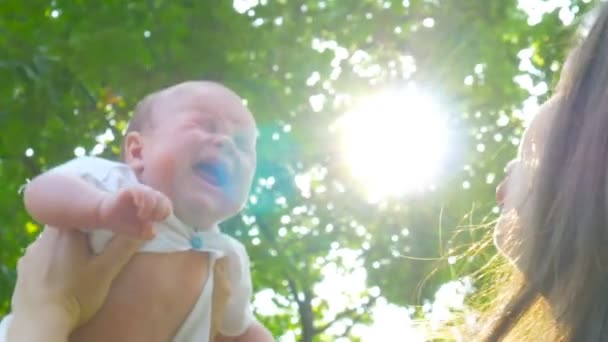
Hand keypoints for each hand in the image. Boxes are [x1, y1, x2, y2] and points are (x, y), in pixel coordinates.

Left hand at [9, 228, 143, 339]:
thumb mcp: (107, 270)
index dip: (102, 220)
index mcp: (66, 228)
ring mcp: (31, 252)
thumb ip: (125, 245)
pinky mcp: (25, 268)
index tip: (113, 229)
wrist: (40, 323)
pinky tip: (64, 276)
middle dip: (87, 236)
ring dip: (70, 249)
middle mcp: (44, 236)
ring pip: (57, 242)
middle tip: (101, 250)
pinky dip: (55, 261)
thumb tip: (146, 228)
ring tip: (83, 265)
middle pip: (73, 227)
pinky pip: (44, 256)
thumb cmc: (76, 294)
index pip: (88, 213)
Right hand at [97, 184, 171, 238]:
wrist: (104, 215)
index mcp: (154, 205)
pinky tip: (138, 207)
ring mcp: (140, 192)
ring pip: (153, 195)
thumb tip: (153, 231)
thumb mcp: (137, 233)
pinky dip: (142, 199)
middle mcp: (149, 196)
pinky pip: (140, 191)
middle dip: (159, 211)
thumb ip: (147, 234)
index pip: (167, 206)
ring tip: (142, 216)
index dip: (164, 214)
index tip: (154, 221)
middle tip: (149, 219)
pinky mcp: (129, 190)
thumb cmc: (124, 222)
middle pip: (164, 199)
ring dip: (150, 207)